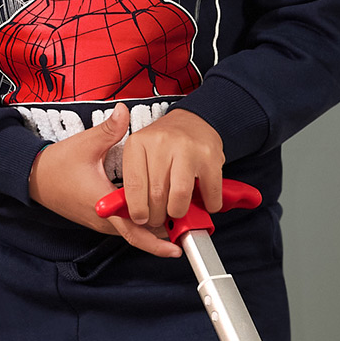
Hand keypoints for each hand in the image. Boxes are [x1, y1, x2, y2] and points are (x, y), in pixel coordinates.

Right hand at [25, 104, 181, 258]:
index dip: (157, 236)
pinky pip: (124, 228)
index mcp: (101, 203)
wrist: (34, 178)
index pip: (134, 226)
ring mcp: (100, 222)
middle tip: (187, 236)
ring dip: (153, 234)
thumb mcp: (85, 144)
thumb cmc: (58, 163)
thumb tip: (123, 110)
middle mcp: (102, 218)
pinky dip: (141, 227)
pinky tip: (158, 218)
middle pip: (138, 236)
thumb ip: (108, 129)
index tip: (177, 241)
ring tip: (179, 229)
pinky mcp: (99, 220)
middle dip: (162, 239)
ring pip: (131, 234)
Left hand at [119, 106, 223, 237]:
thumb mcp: (137, 153)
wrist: (192, 121)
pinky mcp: (210, 157)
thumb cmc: (164, 145)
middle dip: (157, 216)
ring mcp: (188, 149)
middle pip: (156, 195)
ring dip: (178, 213)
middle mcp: (162, 142)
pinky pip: (208, 194)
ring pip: (180, 197)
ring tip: (176, 212)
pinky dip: (207, 206)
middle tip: (159, 218)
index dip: (137, 210)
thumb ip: (132, 181)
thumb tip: (129, 214)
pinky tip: (201, 203)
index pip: (134, 186)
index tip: (141, 219)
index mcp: (138, 143)